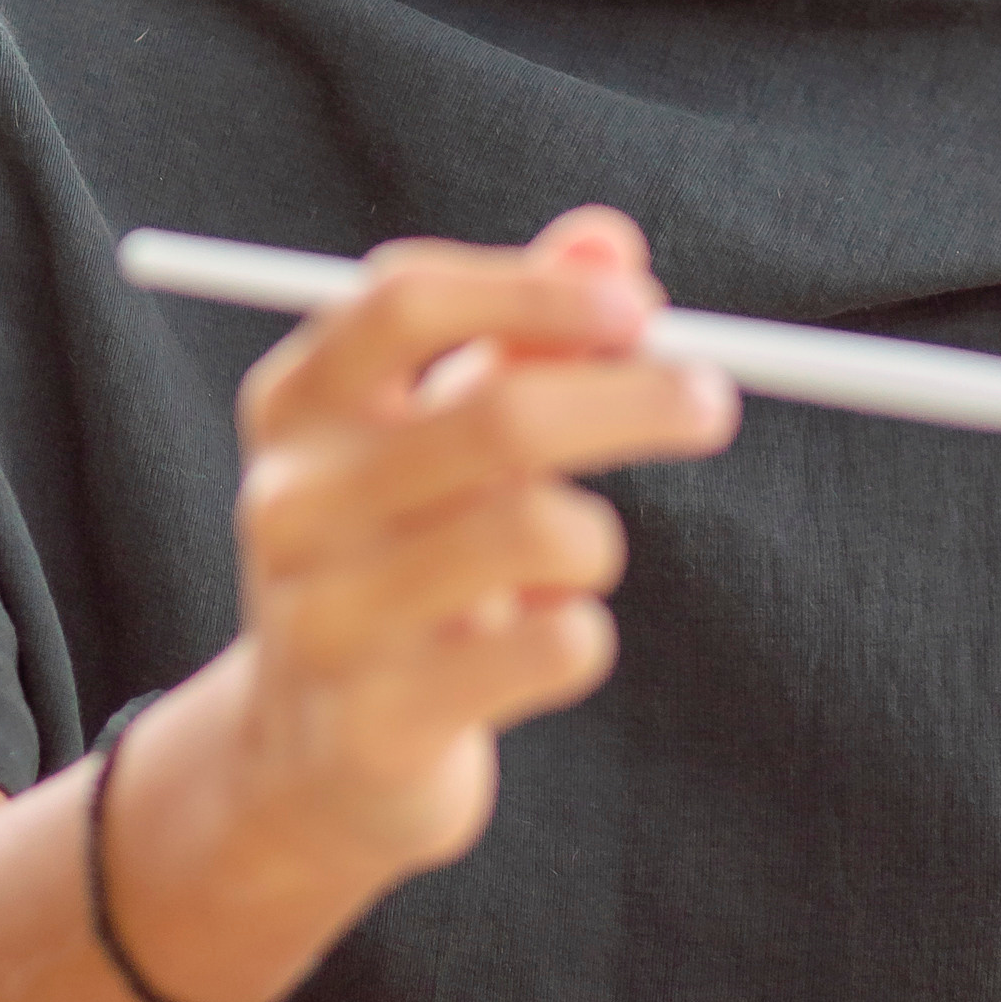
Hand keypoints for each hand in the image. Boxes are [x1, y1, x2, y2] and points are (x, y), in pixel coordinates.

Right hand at [222, 207, 737, 888]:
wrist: (308, 759)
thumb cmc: (398, 553)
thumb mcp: (439, 430)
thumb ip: (523, 328)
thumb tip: (608, 242)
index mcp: (296, 404)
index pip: (405, 301)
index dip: (533, 290)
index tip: (639, 305)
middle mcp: (291, 502)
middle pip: (497, 415)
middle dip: (631, 398)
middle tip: (709, 400)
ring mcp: (322, 618)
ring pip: (535, 533)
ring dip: (594, 540)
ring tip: (575, 558)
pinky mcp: (374, 726)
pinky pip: (549, 649)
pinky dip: (580, 636)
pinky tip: (540, 645)